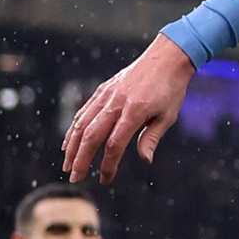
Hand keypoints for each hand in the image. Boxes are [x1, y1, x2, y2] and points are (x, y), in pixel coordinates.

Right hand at [62, 35, 196, 182]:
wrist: (166, 58)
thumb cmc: (170, 89)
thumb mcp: (168, 116)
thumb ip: (152, 138)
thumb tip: (144, 160)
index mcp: (134, 112)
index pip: (115, 144)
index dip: (108, 164)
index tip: (105, 179)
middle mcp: (116, 103)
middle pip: (91, 136)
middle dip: (81, 160)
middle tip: (76, 179)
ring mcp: (106, 95)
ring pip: (81, 124)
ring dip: (72, 147)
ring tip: (68, 165)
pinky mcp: (102, 90)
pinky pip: (83, 112)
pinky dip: (74, 129)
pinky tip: (69, 143)